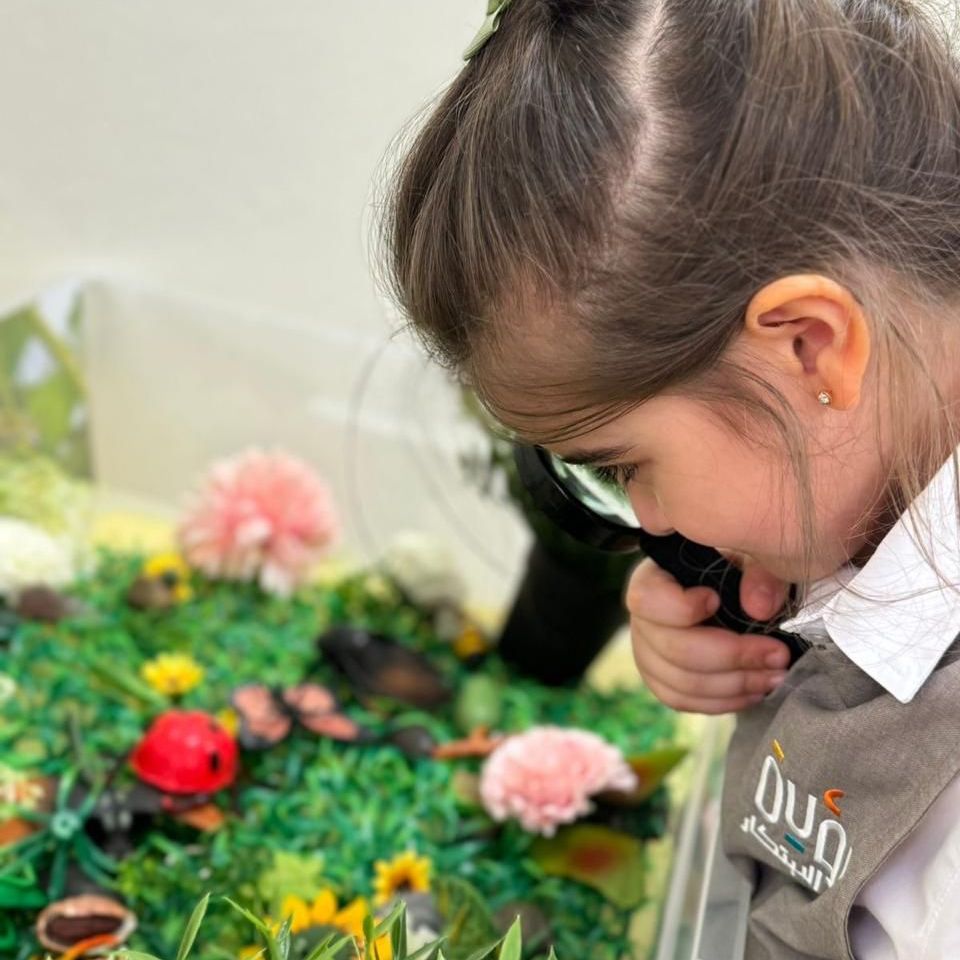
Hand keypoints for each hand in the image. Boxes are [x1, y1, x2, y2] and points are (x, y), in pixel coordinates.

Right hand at [626, 556, 790, 713]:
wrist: (730, 596)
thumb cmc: (734, 574)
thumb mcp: (749, 559)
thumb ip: (760, 574)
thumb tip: (760, 608)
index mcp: (653, 579)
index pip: (648, 600)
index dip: (682, 608)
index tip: (717, 601)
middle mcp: (642, 619)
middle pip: (674, 649)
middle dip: (732, 656)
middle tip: (777, 655)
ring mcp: (646, 653)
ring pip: (681, 682)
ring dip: (733, 684)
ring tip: (773, 677)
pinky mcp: (659, 680)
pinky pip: (681, 701)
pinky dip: (720, 702)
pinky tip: (753, 692)